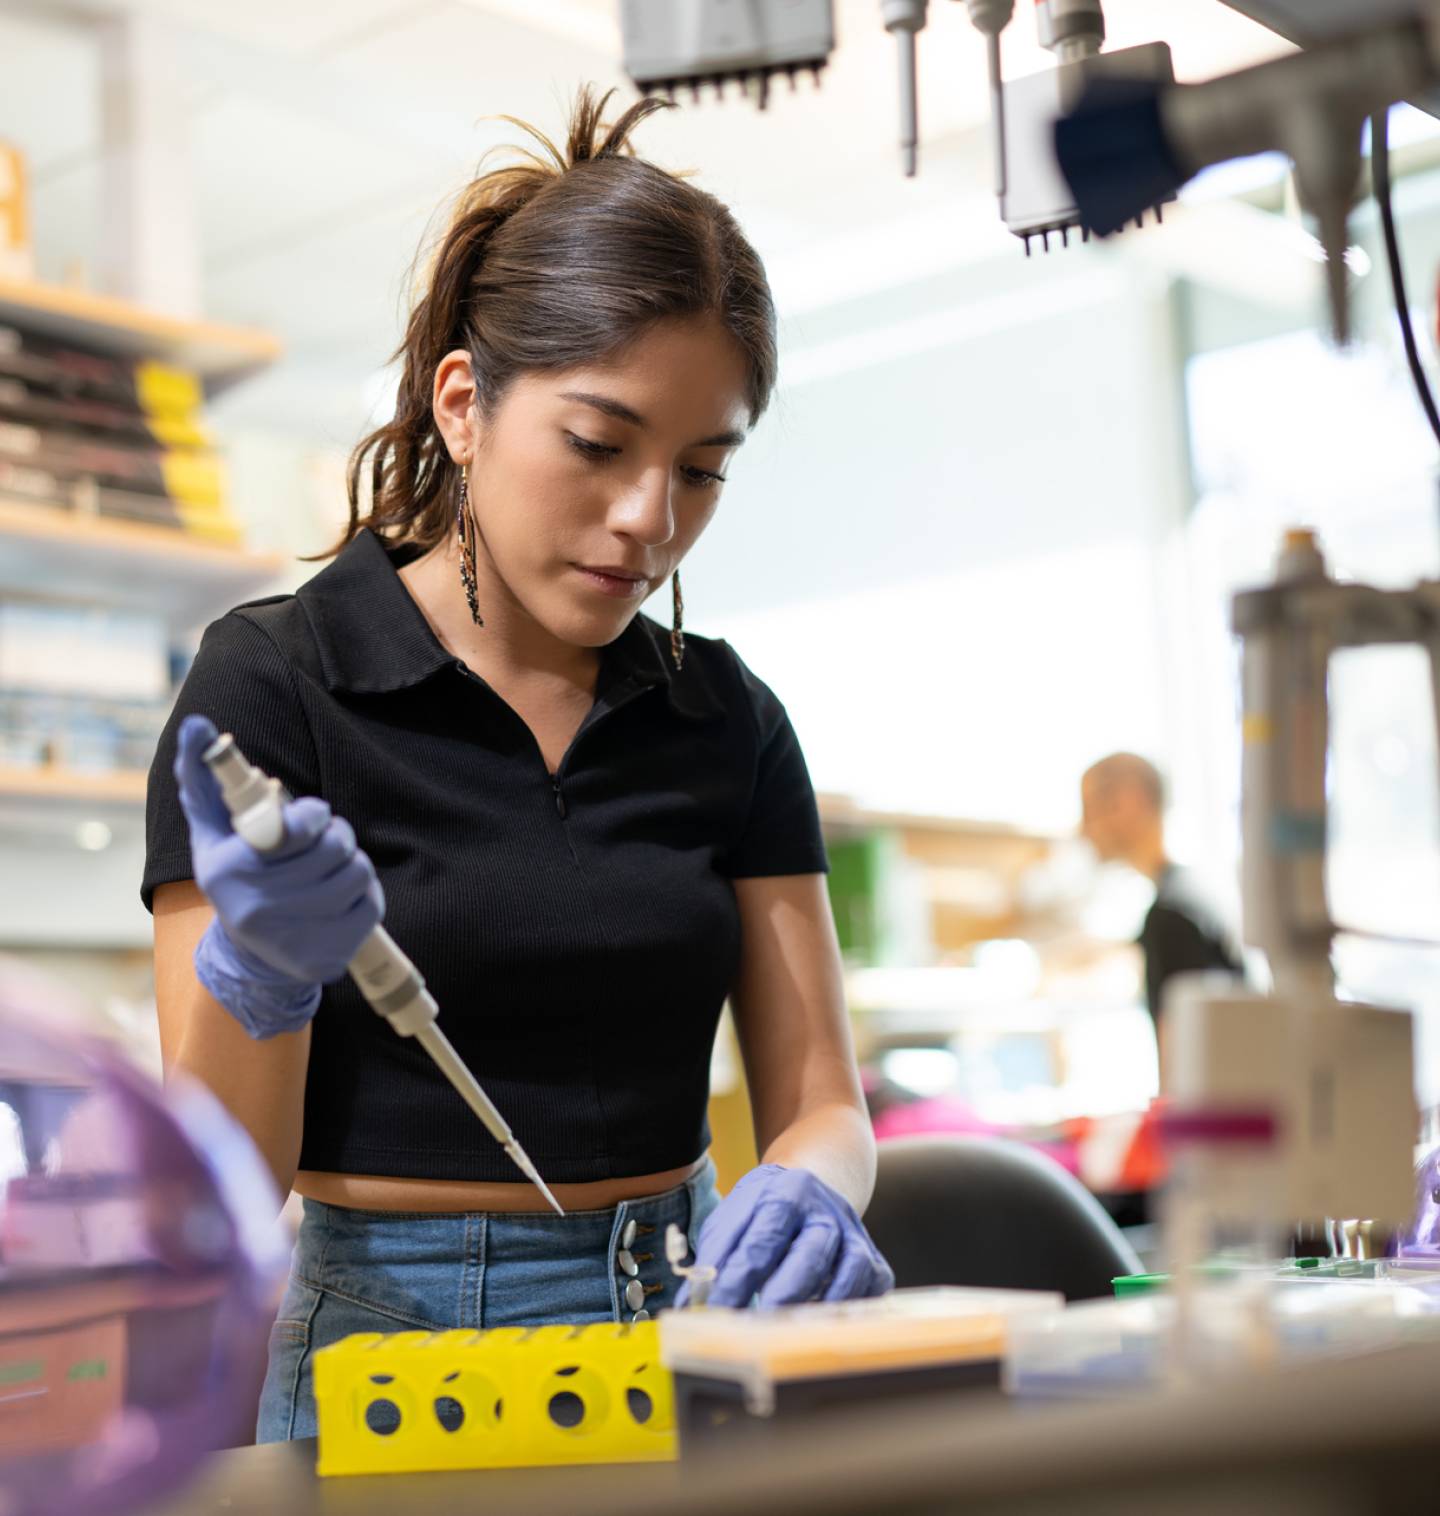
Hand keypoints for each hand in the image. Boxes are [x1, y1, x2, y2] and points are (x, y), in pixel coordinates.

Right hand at [175, 714, 383, 1037]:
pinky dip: (364, 895)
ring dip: (352, 864)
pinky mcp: (325, 959)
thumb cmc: (235, 874)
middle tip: (326, 841)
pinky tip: (341, 899)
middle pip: (337, 848)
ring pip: (358, 874)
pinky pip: (371, 905)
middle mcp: (257, 907)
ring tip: (331, 870)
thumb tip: (196, 725)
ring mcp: (292, 938)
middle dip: (337, 837)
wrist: (246, 956)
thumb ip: (203, 777)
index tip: (313, 818)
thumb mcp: (213, 830)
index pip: (299, 828)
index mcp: (229, 869)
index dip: (316, 816)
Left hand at [685, 1164, 893, 1307]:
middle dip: (782, 1295)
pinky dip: (849, 1308)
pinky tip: (821, 1325)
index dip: (738, 1280)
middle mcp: (825, 1210)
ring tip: (787, 1332)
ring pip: (847, 1272)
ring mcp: (854, 1234)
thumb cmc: (763, 1210)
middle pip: (809, 1255)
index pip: (761, 1241)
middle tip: (756, 1327)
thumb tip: (691, 1305)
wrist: (813, 1183)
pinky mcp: (873, 1258)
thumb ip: (714, 1256)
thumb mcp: (734, 1217)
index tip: (717, 1312)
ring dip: (818, 1306)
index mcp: (786, 1192)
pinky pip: (870, 1288)